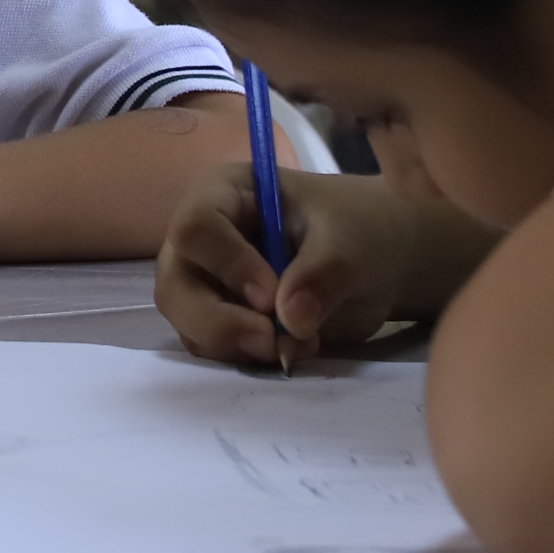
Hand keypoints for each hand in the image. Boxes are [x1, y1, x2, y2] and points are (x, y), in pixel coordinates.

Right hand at [156, 167, 496, 370]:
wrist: (378, 260)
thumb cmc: (359, 228)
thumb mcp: (352, 242)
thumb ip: (323, 274)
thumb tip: (290, 318)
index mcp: (222, 194)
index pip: (196, 228)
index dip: (228, 266)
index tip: (272, 297)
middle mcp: (201, 240)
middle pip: (175, 286)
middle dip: (218, 322)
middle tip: (271, 342)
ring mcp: (206, 283)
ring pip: (188, 324)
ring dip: (236, 346)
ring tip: (296, 345)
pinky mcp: (221, 320)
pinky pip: (213, 348)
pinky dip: (246, 358)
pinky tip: (292, 349)